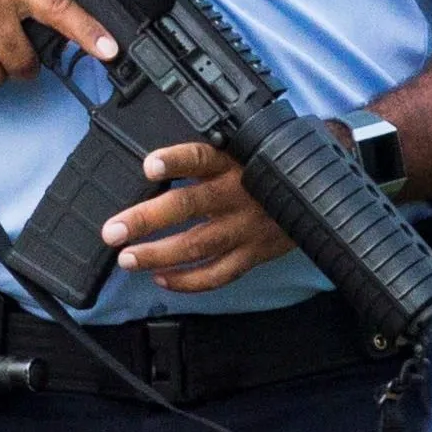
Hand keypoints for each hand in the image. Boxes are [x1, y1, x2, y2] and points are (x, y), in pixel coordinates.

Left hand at [104, 143, 288, 291]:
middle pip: (189, 206)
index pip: (201, 158)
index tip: (149, 166)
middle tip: (113, 231)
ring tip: (127, 259)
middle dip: (148, 220)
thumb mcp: (243, 150)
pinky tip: (160, 278)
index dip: (176, 160)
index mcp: (232, 163)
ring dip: (159, 255)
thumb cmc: (266, 169)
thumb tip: (153, 166)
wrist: (318, 192)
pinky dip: (188, 281)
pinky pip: (218, 274)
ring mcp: (245, 228)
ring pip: (199, 246)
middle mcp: (237, 195)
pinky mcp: (253, 254)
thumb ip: (205, 158)